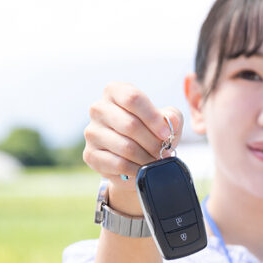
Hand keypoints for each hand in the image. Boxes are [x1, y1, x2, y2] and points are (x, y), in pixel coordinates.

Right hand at [83, 82, 183, 214]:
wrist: (135, 158)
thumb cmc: (151, 133)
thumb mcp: (166, 121)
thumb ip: (171, 117)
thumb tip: (170, 120)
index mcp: (115, 92)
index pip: (133, 98)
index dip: (153, 117)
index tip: (167, 134)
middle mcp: (98, 108)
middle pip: (130, 125)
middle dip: (153, 142)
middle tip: (165, 153)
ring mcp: (92, 132)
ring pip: (125, 146)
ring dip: (147, 158)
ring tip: (157, 162)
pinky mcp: (90, 155)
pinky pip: (118, 164)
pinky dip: (137, 169)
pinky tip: (144, 170)